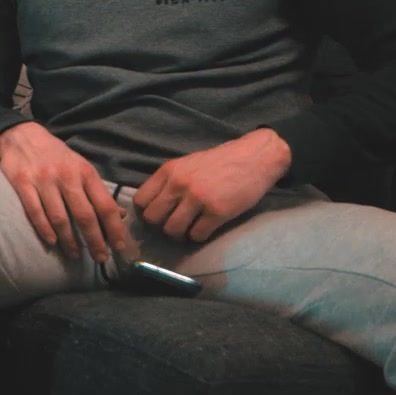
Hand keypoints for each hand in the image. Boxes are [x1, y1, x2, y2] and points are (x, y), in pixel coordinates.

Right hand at [0, 122, 130, 262]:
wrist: (22, 135)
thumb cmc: (56, 155)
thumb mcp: (81, 167)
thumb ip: (98, 192)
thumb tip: (120, 216)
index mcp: (85, 172)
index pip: (105, 205)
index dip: (114, 228)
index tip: (120, 247)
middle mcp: (67, 176)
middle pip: (84, 215)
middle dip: (95, 240)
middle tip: (100, 258)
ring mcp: (44, 180)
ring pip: (60, 217)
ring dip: (69, 240)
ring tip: (75, 255)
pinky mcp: (23, 183)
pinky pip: (35, 211)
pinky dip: (44, 229)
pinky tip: (52, 242)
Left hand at [134, 129, 291, 242]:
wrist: (255, 157)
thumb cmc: (220, 162)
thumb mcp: (187, 164)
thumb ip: (169, 181)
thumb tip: (153, 205)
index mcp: (169, 171)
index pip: (140, 201)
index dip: (146, 213)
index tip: (158, 216)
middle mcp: (179, 184)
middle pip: (152, 219)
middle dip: (160, 227)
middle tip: (174, 226)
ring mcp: (198, 198)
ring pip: (172, 231)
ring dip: (180, 235)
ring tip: (190, 230)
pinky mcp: (217, 211)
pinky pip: (197, 235)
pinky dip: (199, 237)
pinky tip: (206, 229)